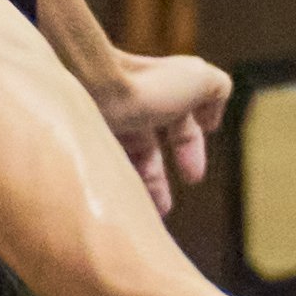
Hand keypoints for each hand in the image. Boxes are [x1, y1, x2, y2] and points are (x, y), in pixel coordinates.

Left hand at [90, 47, 228, 212]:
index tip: (194, 177)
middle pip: (145, 146)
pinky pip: (97, 169)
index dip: (190, 147)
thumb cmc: (147, 84)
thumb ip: (216, 90)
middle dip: (157, 179)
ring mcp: (100, 120)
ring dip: (135, 189)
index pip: (179, 123)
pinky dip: (111, 187)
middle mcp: (129, 104)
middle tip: (165, 208)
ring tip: (141, 215)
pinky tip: (119, 206)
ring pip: (120, 160)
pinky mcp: (79, 141)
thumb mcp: (199, 80)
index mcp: (160, 90)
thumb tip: (211, 117)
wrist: (90, 84)